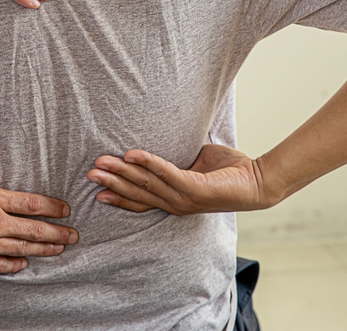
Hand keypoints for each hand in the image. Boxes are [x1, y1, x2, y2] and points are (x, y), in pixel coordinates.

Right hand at [0, 182, 78, 276]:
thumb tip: (9, 198)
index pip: (31, 203)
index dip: (52, 207)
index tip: (66, 210)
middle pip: (34, 229)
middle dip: (57, 232)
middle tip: (74, 235)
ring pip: (22, 249)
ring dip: (44, 249)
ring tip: (59, 248)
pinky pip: (1, 265)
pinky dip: (15, 264)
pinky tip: (25, 264)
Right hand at [86, 144, 274, 214]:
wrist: (257, 180)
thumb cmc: (227, 171)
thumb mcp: (194, 165)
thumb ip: (176, 162)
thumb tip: (158, 144)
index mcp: (174, 200)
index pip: (140, 201)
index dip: (118, 196)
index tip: (96, 189)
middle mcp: (176, 203)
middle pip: (137, 193)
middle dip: (111, 181)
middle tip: (89, 172)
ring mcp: (185, 198)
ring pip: (146, 184)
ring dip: (121, 172)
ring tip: (101, 163)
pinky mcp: (196, 189)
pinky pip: (166, 173)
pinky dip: (148, 163)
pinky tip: (131, 155)